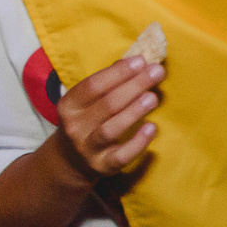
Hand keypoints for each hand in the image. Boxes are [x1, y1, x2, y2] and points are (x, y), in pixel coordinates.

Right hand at [54, 56, 160, 180]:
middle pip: (106, 104)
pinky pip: (121, 156)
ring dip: (133, 112)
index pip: (93, 85)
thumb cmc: (87, 120)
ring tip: (153, 98)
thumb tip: (136, 60)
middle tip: (157, 72)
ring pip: (111, 129)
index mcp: (69, 105)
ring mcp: (88, 148)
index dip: (118, 73)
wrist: (70, 160)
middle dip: (134, 86)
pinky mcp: (103, 166)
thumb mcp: (88, 101)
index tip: (141, 61)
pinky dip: (138, 143)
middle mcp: (75, 127)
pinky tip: (152, 128)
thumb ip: (109, 81)